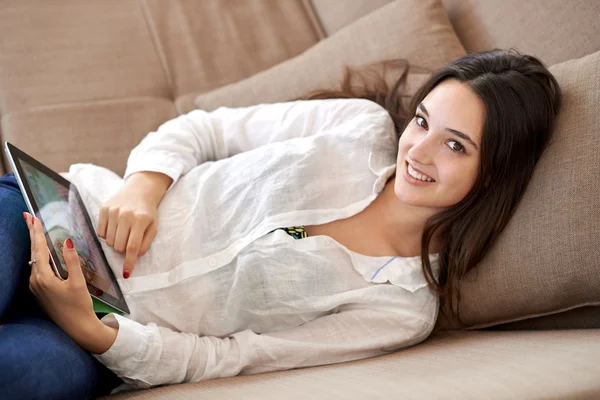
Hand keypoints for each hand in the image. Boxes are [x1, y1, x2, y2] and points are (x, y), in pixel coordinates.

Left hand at [24, 212, 117, 351]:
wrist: (77, 329)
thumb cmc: (79, 307)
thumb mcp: (78, 282)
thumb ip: (72, 261)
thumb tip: (67, 241)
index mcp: (43, 278)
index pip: (39, 248)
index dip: (36, 231)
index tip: (32, 217)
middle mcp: (35, 282)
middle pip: (33, 252)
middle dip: (32, 234)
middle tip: (28, 217)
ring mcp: (36, 287)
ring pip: (34, 260)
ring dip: (35, 245)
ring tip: (35, 230)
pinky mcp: (40, 292)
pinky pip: (37, 269)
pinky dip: (39, 256)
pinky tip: (43, 252)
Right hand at [96, 172, 168, 277]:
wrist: (139, 190)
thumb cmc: (148, 212)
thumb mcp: (153, 227)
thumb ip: (145, 243)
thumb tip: (134, 257)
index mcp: (140, 220)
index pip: (132, 247)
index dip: (129, 262)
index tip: (126, 274)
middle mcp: (125, 215)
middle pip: (119, 246)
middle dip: (124, 250)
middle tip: (129, 240)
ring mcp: (113, 211)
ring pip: (109, 241)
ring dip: (116, 242)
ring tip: (123, 232)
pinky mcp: (104, 209)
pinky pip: (100, 233)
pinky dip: (107, 235)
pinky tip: (115, 227)